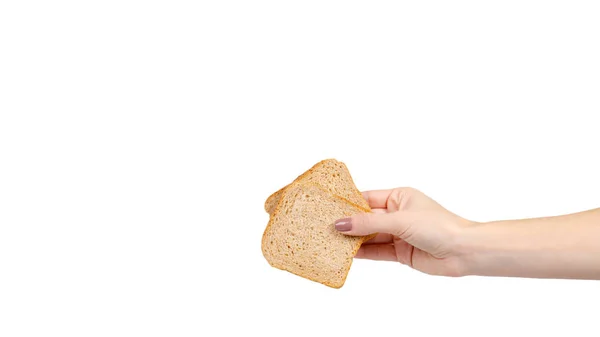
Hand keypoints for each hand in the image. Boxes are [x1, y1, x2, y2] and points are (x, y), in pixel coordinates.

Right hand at [334, 187, 473, 276]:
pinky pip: (376, 251)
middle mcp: (397, 214)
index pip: (366, 198)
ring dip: (353, 240)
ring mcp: (398, 234)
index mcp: (399, 197)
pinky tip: (346, 253)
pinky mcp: (400, 252)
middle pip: (365, 218)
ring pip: (369, 236)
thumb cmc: (439, 226)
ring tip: (329, 241)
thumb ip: (368, 223)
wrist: (464, 252)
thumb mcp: (399, 220)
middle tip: (323, 227)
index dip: (347, 204)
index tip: (327, 208)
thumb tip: (341, 224)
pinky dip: (362, 253)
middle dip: (347, 224)